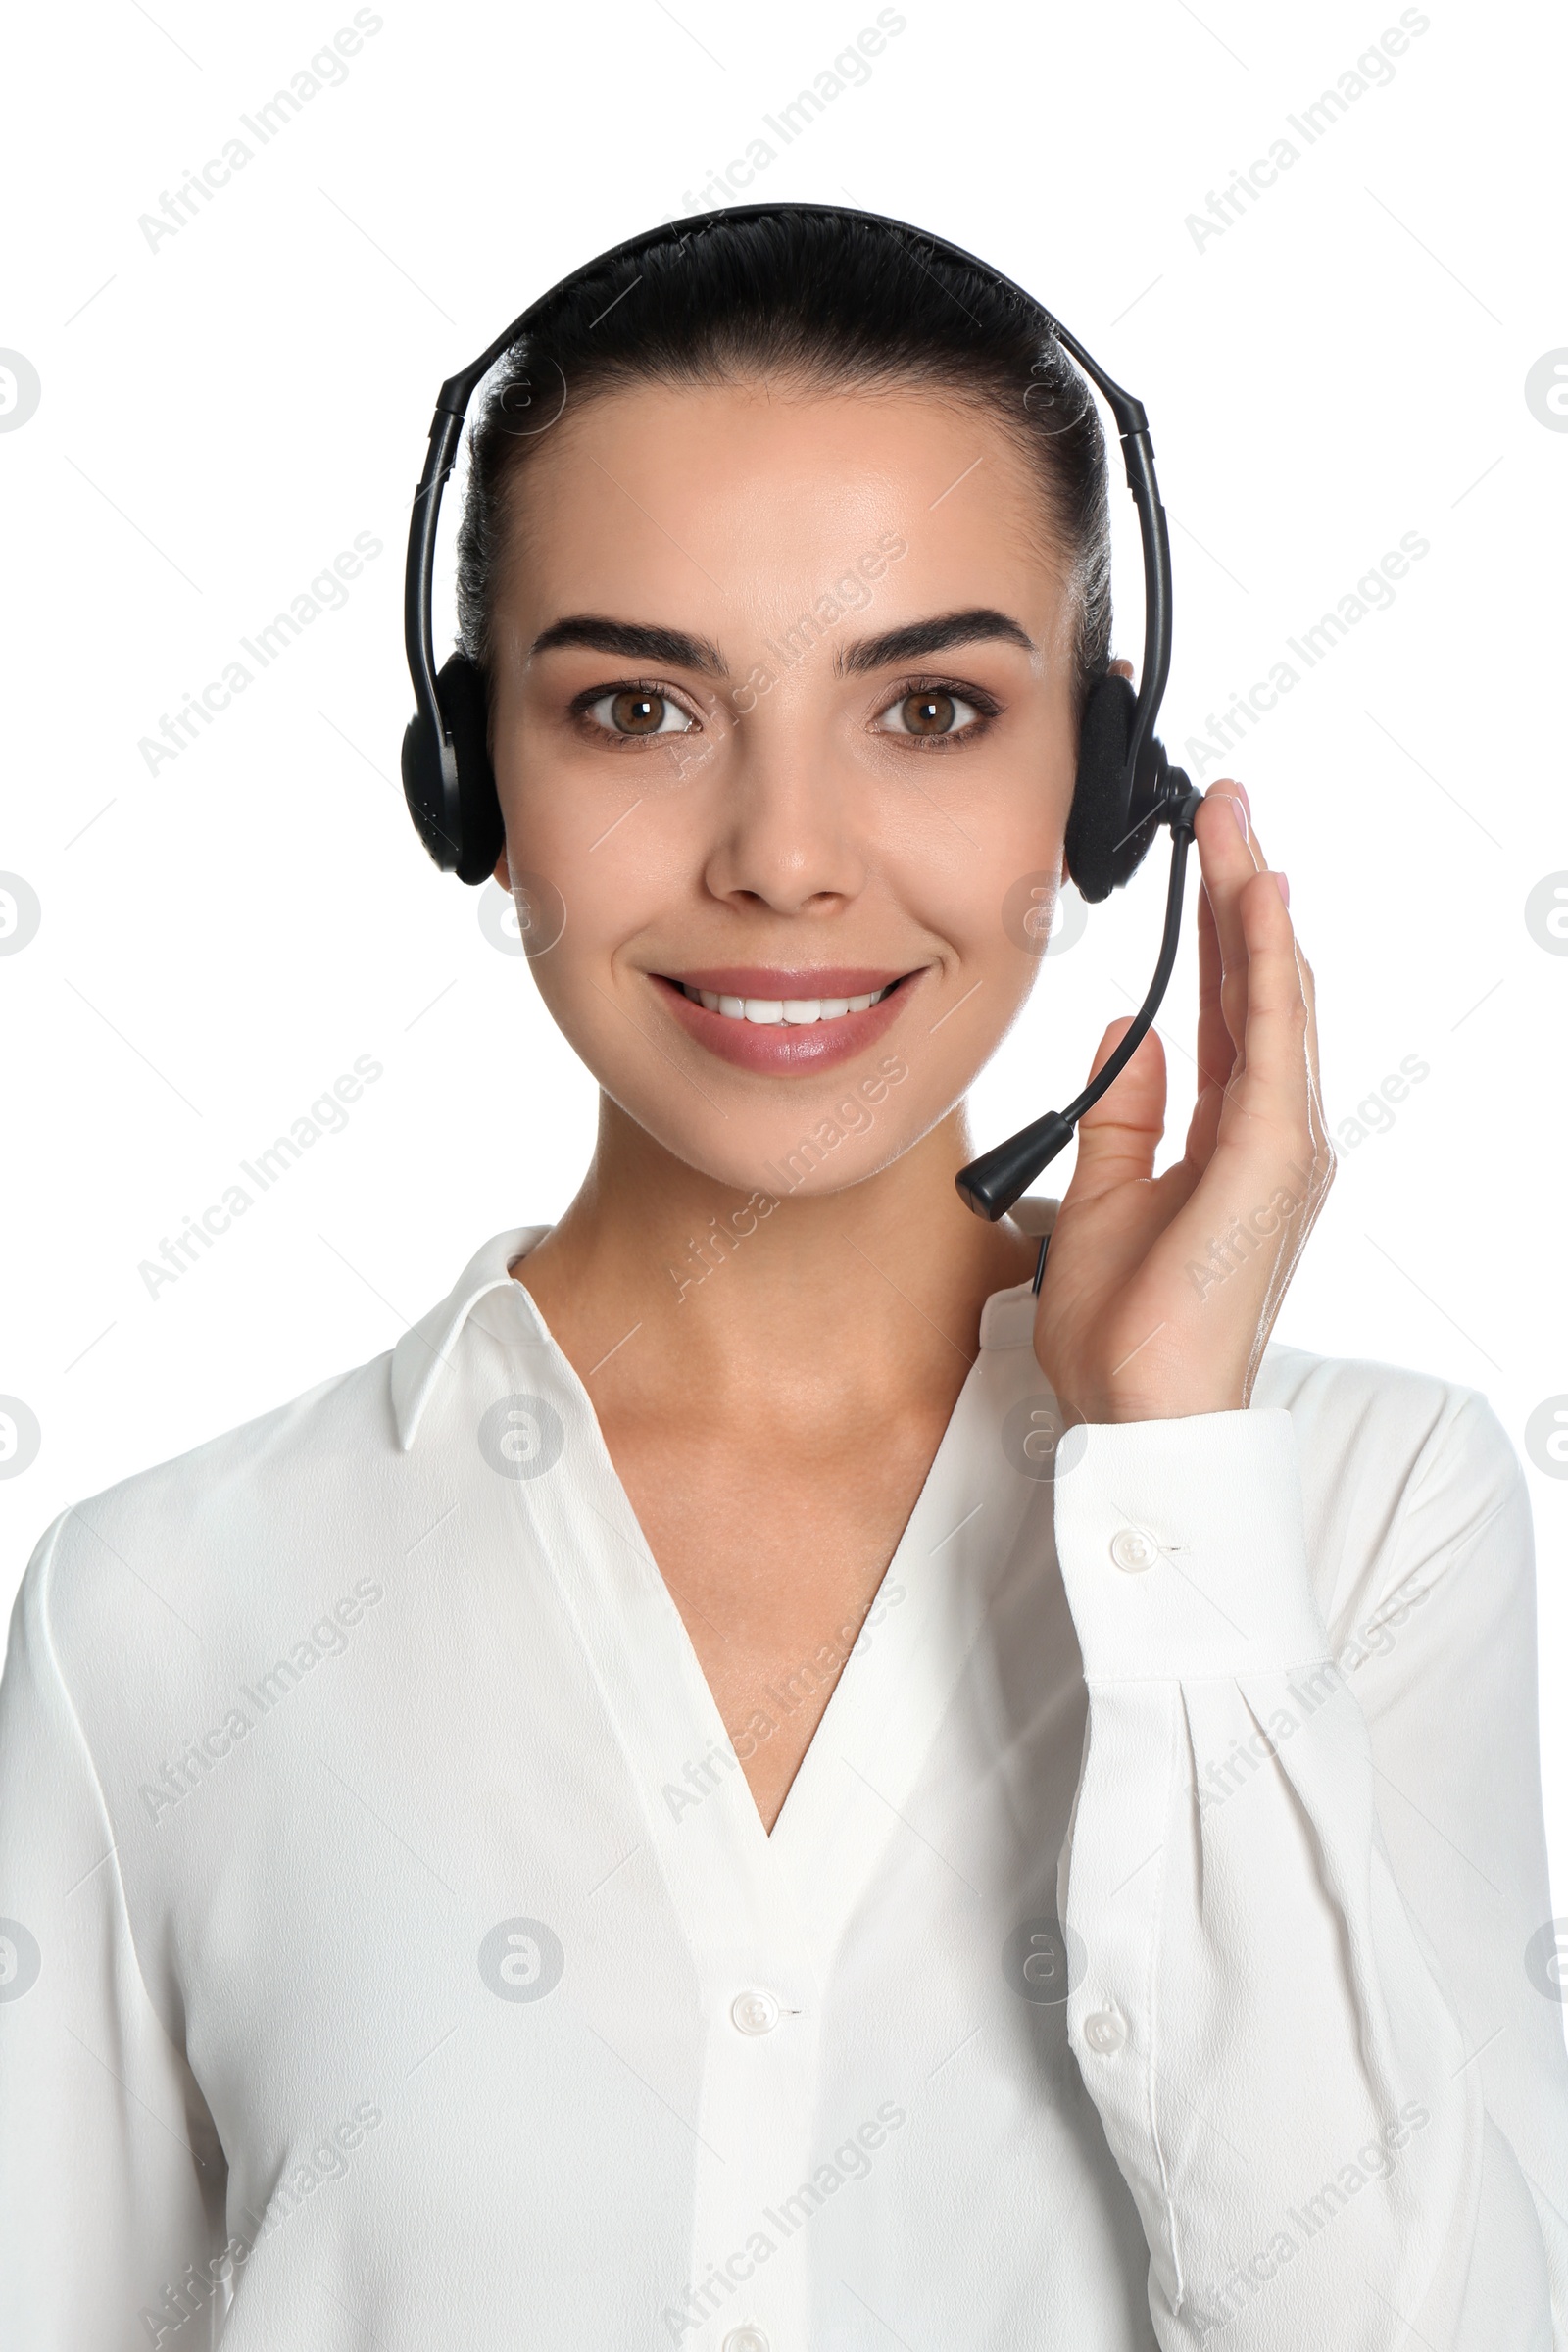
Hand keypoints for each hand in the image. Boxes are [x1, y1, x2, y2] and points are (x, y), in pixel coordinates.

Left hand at [1032, 779, 1332, 1424]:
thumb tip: (1127, 1036)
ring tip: (1237, 825)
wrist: (1139, 1415)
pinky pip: (1272, 1040)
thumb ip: (1122, 1114)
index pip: (1227, 1012)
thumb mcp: (1101, 1197)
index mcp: (1229, 1142)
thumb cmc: (1124, 1333)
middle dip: (1241, 894)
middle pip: (1258, 989)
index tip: (1204, 858)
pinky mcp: (1273, 1160)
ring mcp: (1282, 1146)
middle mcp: (1270, 1135)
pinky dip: (1265, 965)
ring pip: (1274, 997)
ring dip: (1255, 906)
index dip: (1217, 932)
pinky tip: (1256, 901)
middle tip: (1223, 809)